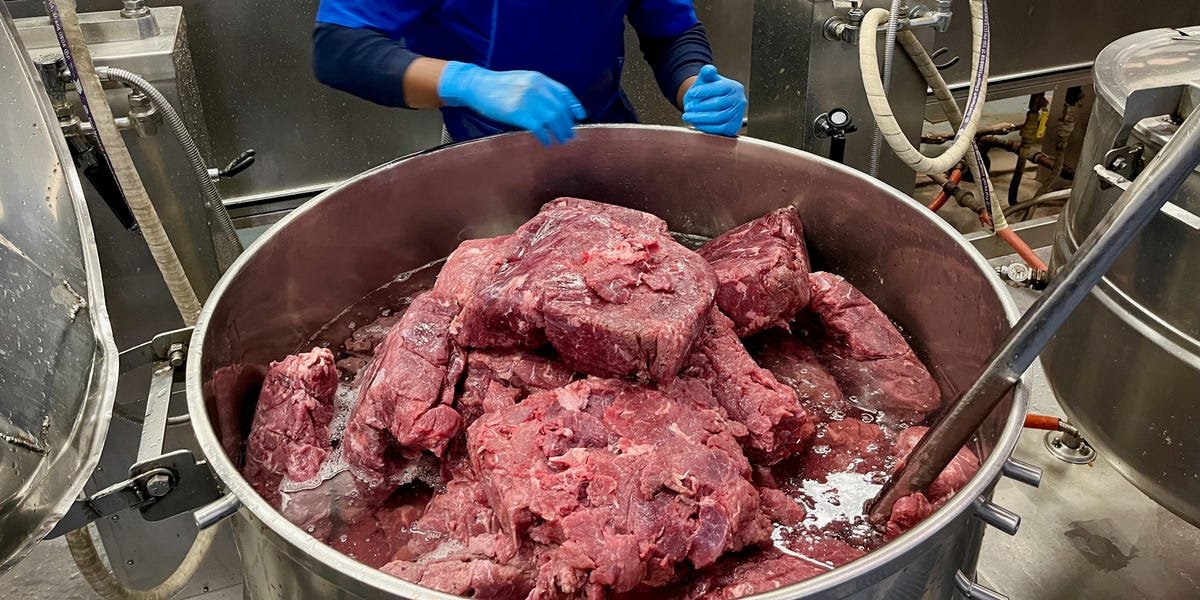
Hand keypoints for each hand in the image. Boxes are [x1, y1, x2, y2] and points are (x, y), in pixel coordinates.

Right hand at [438, 62, 586, 145]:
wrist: (477, 86)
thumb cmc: (498, 86)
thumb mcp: (523, 80)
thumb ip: (539, 89)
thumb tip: (555, 106)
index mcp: (539, 79)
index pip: (563, 93)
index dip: (574, 106)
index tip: (580, 117)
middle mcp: (537, 88)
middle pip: (560, 109)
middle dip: (567, 124)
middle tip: (569, 135)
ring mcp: (528, 100)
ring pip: (553, 119)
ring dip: (559, 132)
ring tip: (561, 140)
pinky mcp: (518, 112)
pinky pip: (539, 127)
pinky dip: (545, 136)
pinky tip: (546, 142)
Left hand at [682, 65, 746, 136]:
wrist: (712, 105)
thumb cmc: (710, 93)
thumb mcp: (707, 80)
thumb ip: (707, 73)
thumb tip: (708, 69)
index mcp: (734, 87)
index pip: (720, 88)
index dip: (705, 91)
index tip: (692, 93)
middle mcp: (739, 101)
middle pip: (718, 104)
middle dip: (700, 106)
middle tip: (688, 107)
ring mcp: (737, 115)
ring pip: (717, 117)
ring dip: (700, 118)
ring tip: (688, 116)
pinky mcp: (733, 127)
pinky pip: (719, 129)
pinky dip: (705, 127)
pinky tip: (696, 123)